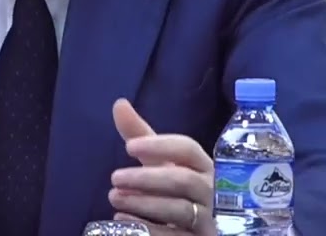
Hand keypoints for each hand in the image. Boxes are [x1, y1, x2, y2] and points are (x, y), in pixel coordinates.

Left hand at [108, 99, 214, 235]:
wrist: (200, 228)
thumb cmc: (178, 188)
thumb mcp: (160, 162)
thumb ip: (141, 136)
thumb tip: (119, 104)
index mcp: (203, 165)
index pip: (188, 148)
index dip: (159, 145)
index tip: (129, 147)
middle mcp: (212, 190)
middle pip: (183, 180)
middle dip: (146, 178)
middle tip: (114, 178)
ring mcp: (210, 219)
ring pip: (180, 209)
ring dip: (143, 203)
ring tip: (114, 198)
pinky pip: (176, 235)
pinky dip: (149, 228)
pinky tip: (123, 221)